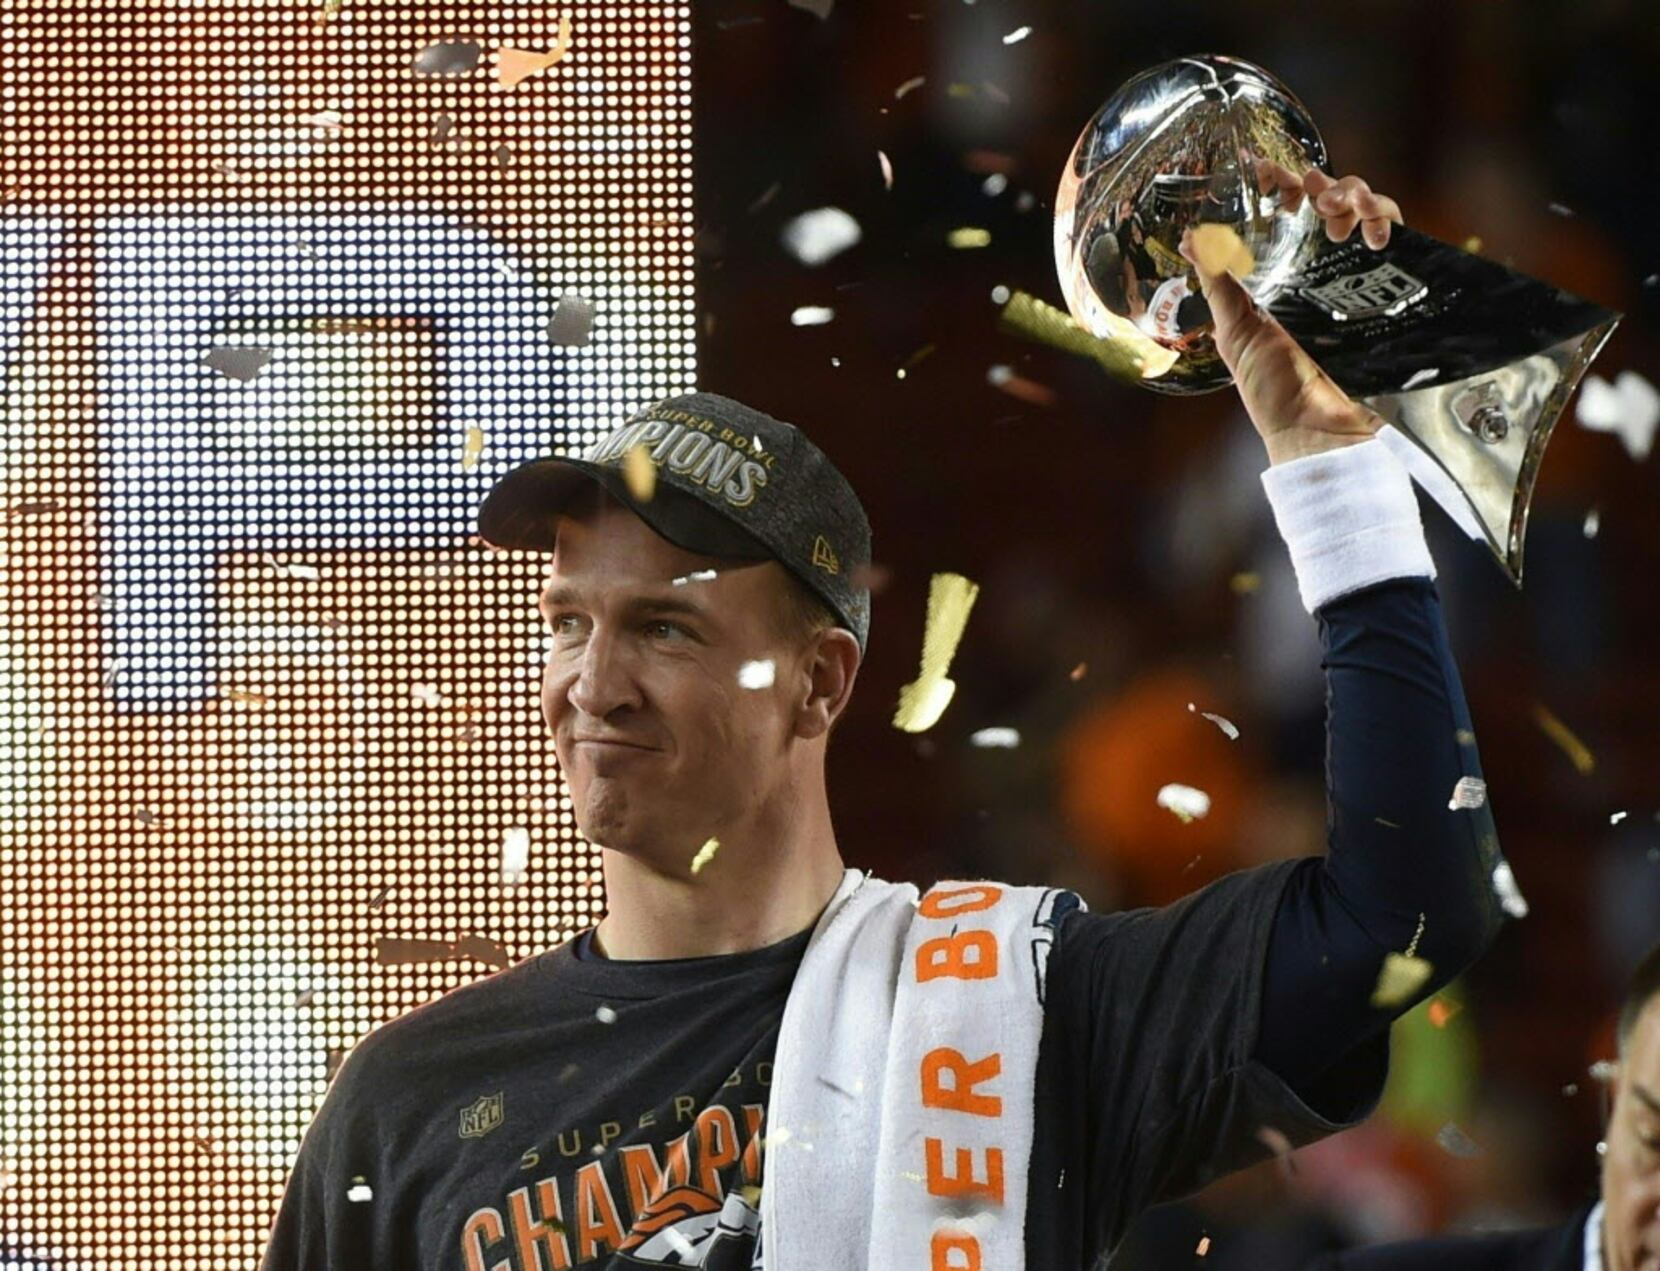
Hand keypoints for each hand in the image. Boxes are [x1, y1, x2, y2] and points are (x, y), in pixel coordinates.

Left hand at [1179, 164, 1404, 465]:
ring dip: (1354, 193)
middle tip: (1309, 191)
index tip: (1261, 167)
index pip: (1280, 214)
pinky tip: (1374, 231)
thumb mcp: (1238, 334)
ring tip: (1342, 209)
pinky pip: (1396, 234)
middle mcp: (1318, 270)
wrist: (1322, 432)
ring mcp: (1356, 276)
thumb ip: (1220, 286)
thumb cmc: (1274, 390)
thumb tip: (1189, 240)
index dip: (1274, 184)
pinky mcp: (1392, 286)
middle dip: (1319, 183)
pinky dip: (1386, 217)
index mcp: (1277, 277)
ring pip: (1364, 208)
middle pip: (1326, 202)